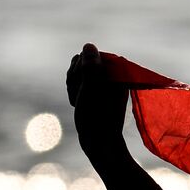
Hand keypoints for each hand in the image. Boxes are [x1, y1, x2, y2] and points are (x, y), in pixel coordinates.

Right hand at [66, 44, 128, 164]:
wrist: (100, 143)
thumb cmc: (96, 118)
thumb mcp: (91, 90)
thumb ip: (91, 67)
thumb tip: (89, 46)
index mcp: (116, 71)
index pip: (88, 54)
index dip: (80, 69)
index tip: (83, 87)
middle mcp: (112, 75)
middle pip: (81, 62)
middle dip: (75, 78)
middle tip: (81, 97)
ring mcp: (104, 84)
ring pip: (77, 73)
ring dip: (73, 86)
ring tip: (79, 102)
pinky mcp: (97, 93)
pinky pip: (78, 84)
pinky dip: (75, 92)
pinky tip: (77, 105)